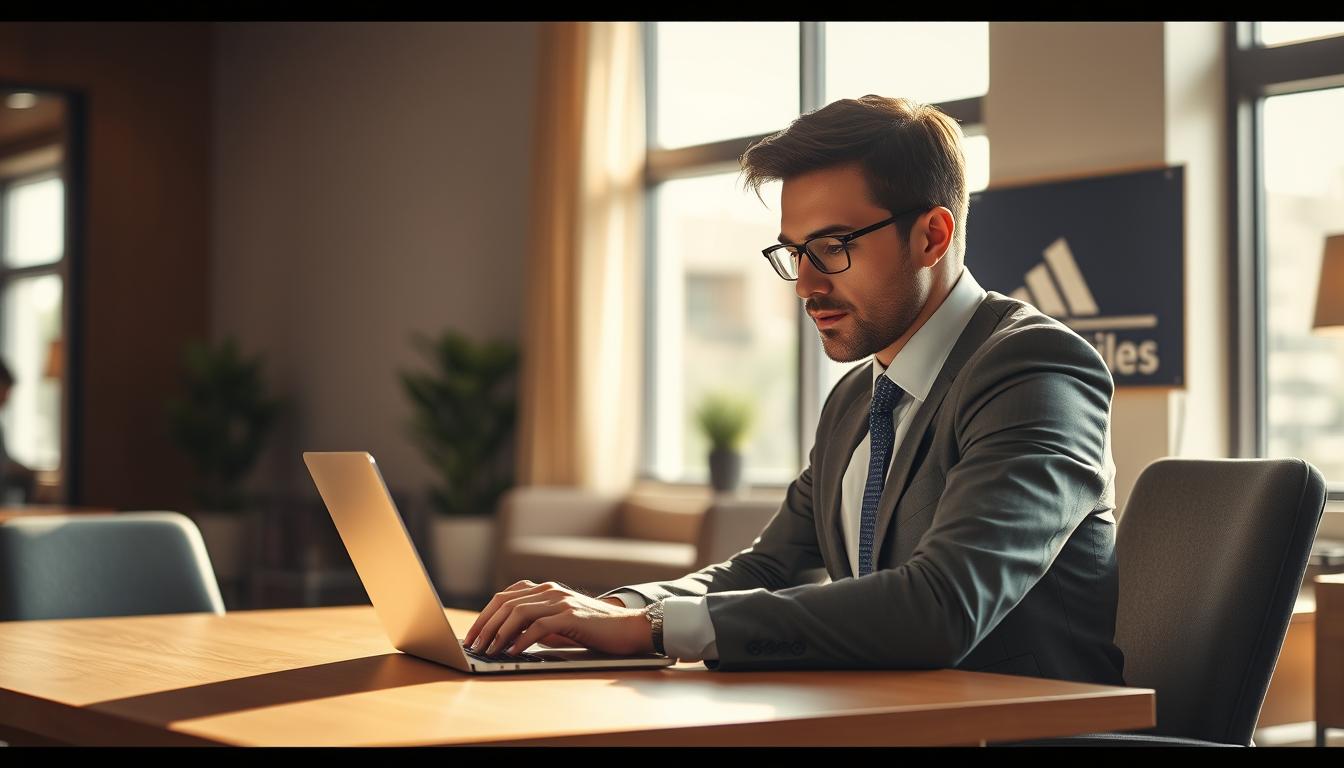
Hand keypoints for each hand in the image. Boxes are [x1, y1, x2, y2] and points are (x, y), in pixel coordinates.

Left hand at [463, 580, 655, 656]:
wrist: (627, 627)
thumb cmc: (592, 629)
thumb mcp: (558, 624)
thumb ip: (534, 625)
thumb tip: (505, 639)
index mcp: (544, 589)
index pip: (503, 598)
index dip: (483, 617)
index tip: (471, 636)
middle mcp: (549, 590)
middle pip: (505, 603)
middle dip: (485, 626)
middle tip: (474, 646)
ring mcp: (560, 601)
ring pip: (518, 612)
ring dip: (499, 634)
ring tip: (489, 651)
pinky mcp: (571, 615)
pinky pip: (539, 626)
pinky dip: (522, 640)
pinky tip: (512, 652)